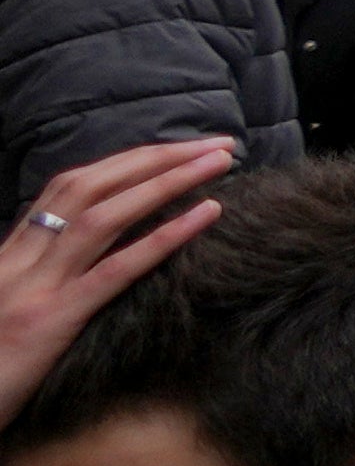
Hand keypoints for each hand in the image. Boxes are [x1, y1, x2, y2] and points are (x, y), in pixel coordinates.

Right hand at [0, 142, 231, 415]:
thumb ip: (44, 274)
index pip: (72, 186)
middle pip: (92, 186)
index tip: (182, 147)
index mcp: (12, 253)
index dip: (129, 161)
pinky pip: (113, 271)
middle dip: (158, 157)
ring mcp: (33, 288)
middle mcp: (20, 260)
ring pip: (103, 216)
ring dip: (167, 181)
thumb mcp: (9, 307)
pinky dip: (163, 237)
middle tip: (221, 143)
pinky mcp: (48, 323)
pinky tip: (207, 213)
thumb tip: (105, 249)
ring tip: (221, 162)